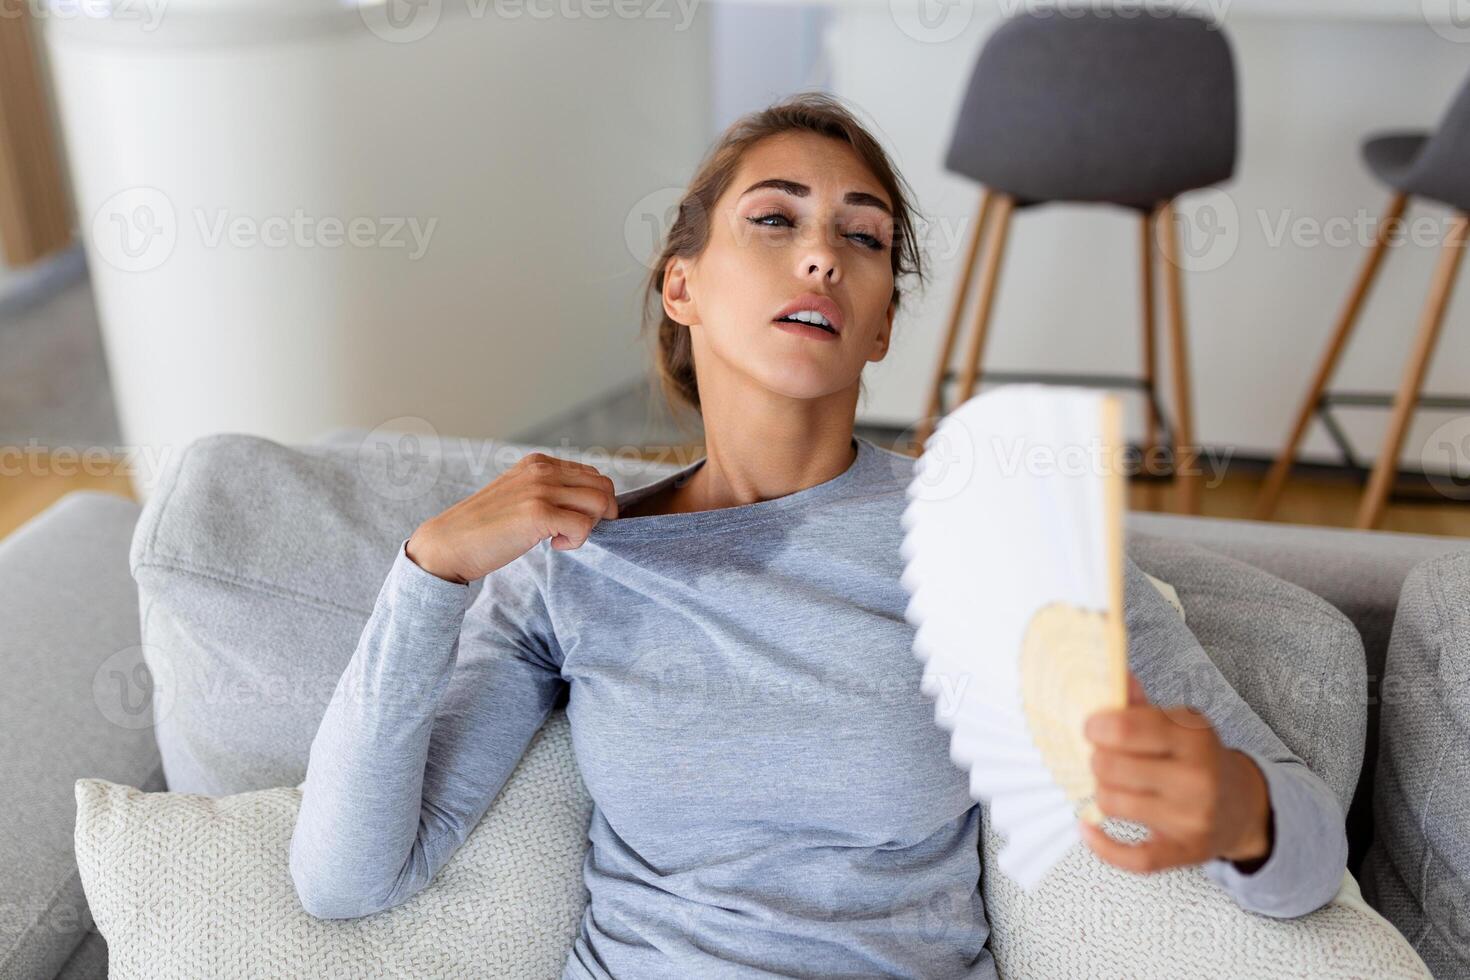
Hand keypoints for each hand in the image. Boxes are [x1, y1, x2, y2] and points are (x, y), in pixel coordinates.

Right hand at [405, 452, 618, 584]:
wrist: (449, 544)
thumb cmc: (485, 528)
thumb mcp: (519, 495)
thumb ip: (548, 490)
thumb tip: (590, 503)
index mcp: (538, 462)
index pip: (592, 474)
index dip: (592, 502)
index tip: (570, 520)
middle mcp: (542, 470)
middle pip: (603, 487)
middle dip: (598, 514)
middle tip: (572, 532)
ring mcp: (540, 489)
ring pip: (600, 503)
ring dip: (589, 527)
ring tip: (562, 537)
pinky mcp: (539, 513)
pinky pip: (584, 526)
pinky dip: (576, 541)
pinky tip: (553, 545)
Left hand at [1079, 672, 1273, 873]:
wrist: (1242, 805)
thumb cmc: (1196, 758)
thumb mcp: (1177, 724)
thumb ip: (1138, 703)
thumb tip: (1109, 673)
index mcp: (1193, 736)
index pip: (1126, 728)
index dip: (1097, 727)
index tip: (1091, 728)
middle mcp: (1197, 777)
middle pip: (1110, 767)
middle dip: (1097, 761)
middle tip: (1104, 759)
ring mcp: (1192, 818)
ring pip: (1112, 804)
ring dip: (1101, 793)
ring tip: (1112, 786)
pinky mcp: (1185, 852)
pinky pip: (1132, 857)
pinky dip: (1102, 844)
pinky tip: (1088, 828)